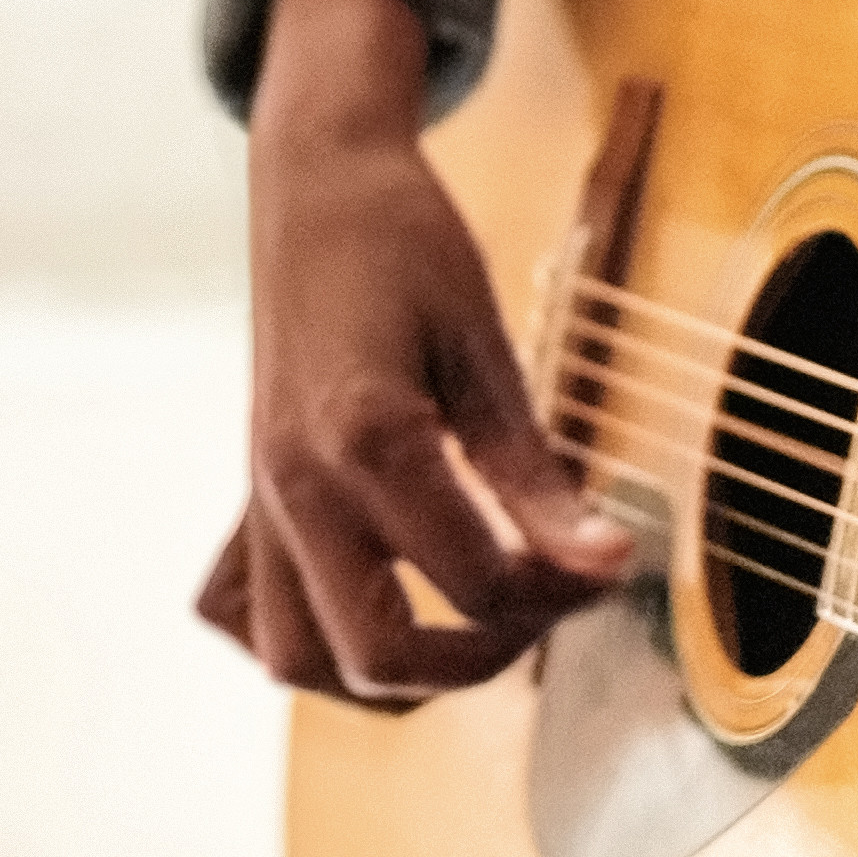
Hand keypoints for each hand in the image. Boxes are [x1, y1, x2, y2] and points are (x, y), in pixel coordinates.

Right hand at [197, 0, 642, 704]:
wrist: (314, 183)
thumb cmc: (406, 244)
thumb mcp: (487, 351)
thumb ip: (536, 475)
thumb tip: (604, 563)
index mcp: (366, 438)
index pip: (476, 581)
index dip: (562, 591)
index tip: (608, 560)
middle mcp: (295, 486)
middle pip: (381, 656)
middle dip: (482, 657)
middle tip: (544, 601)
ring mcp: (260, 501)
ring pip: (302, 662)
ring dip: (393, 673)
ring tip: (471, 621)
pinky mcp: (249, 500)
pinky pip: (254, 615)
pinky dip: (315, 639)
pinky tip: (380, 600)